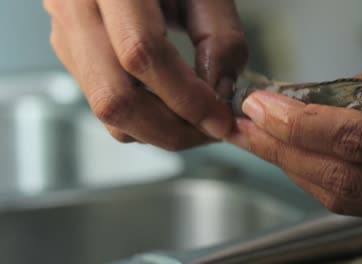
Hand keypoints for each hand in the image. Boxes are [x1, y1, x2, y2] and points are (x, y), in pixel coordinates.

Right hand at [44, 0, 246, 149]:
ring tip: (193, 124)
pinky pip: (104, 103)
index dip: (186, 97)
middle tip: (208, 132)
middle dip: (170, 129)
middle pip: (114, 97)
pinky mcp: (72, 52)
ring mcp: (67, 34)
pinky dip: (142, 119)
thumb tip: (219, 94)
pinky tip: (170, 109)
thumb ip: (221, 37)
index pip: (142, 54)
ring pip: (106, 110)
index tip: (219, 118)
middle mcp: (76, 9)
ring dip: (157, 130)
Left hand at [228, 41, 361, 227]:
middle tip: (246, 126)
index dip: (298, 124)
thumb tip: (309, 101)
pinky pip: (356, 201)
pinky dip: (317, 178)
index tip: (260, 106)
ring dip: (292, 166)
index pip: (355, 141)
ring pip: (341, 196)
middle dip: (281, 150)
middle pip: (339, 177)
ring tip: (260, 141)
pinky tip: (295, 157)